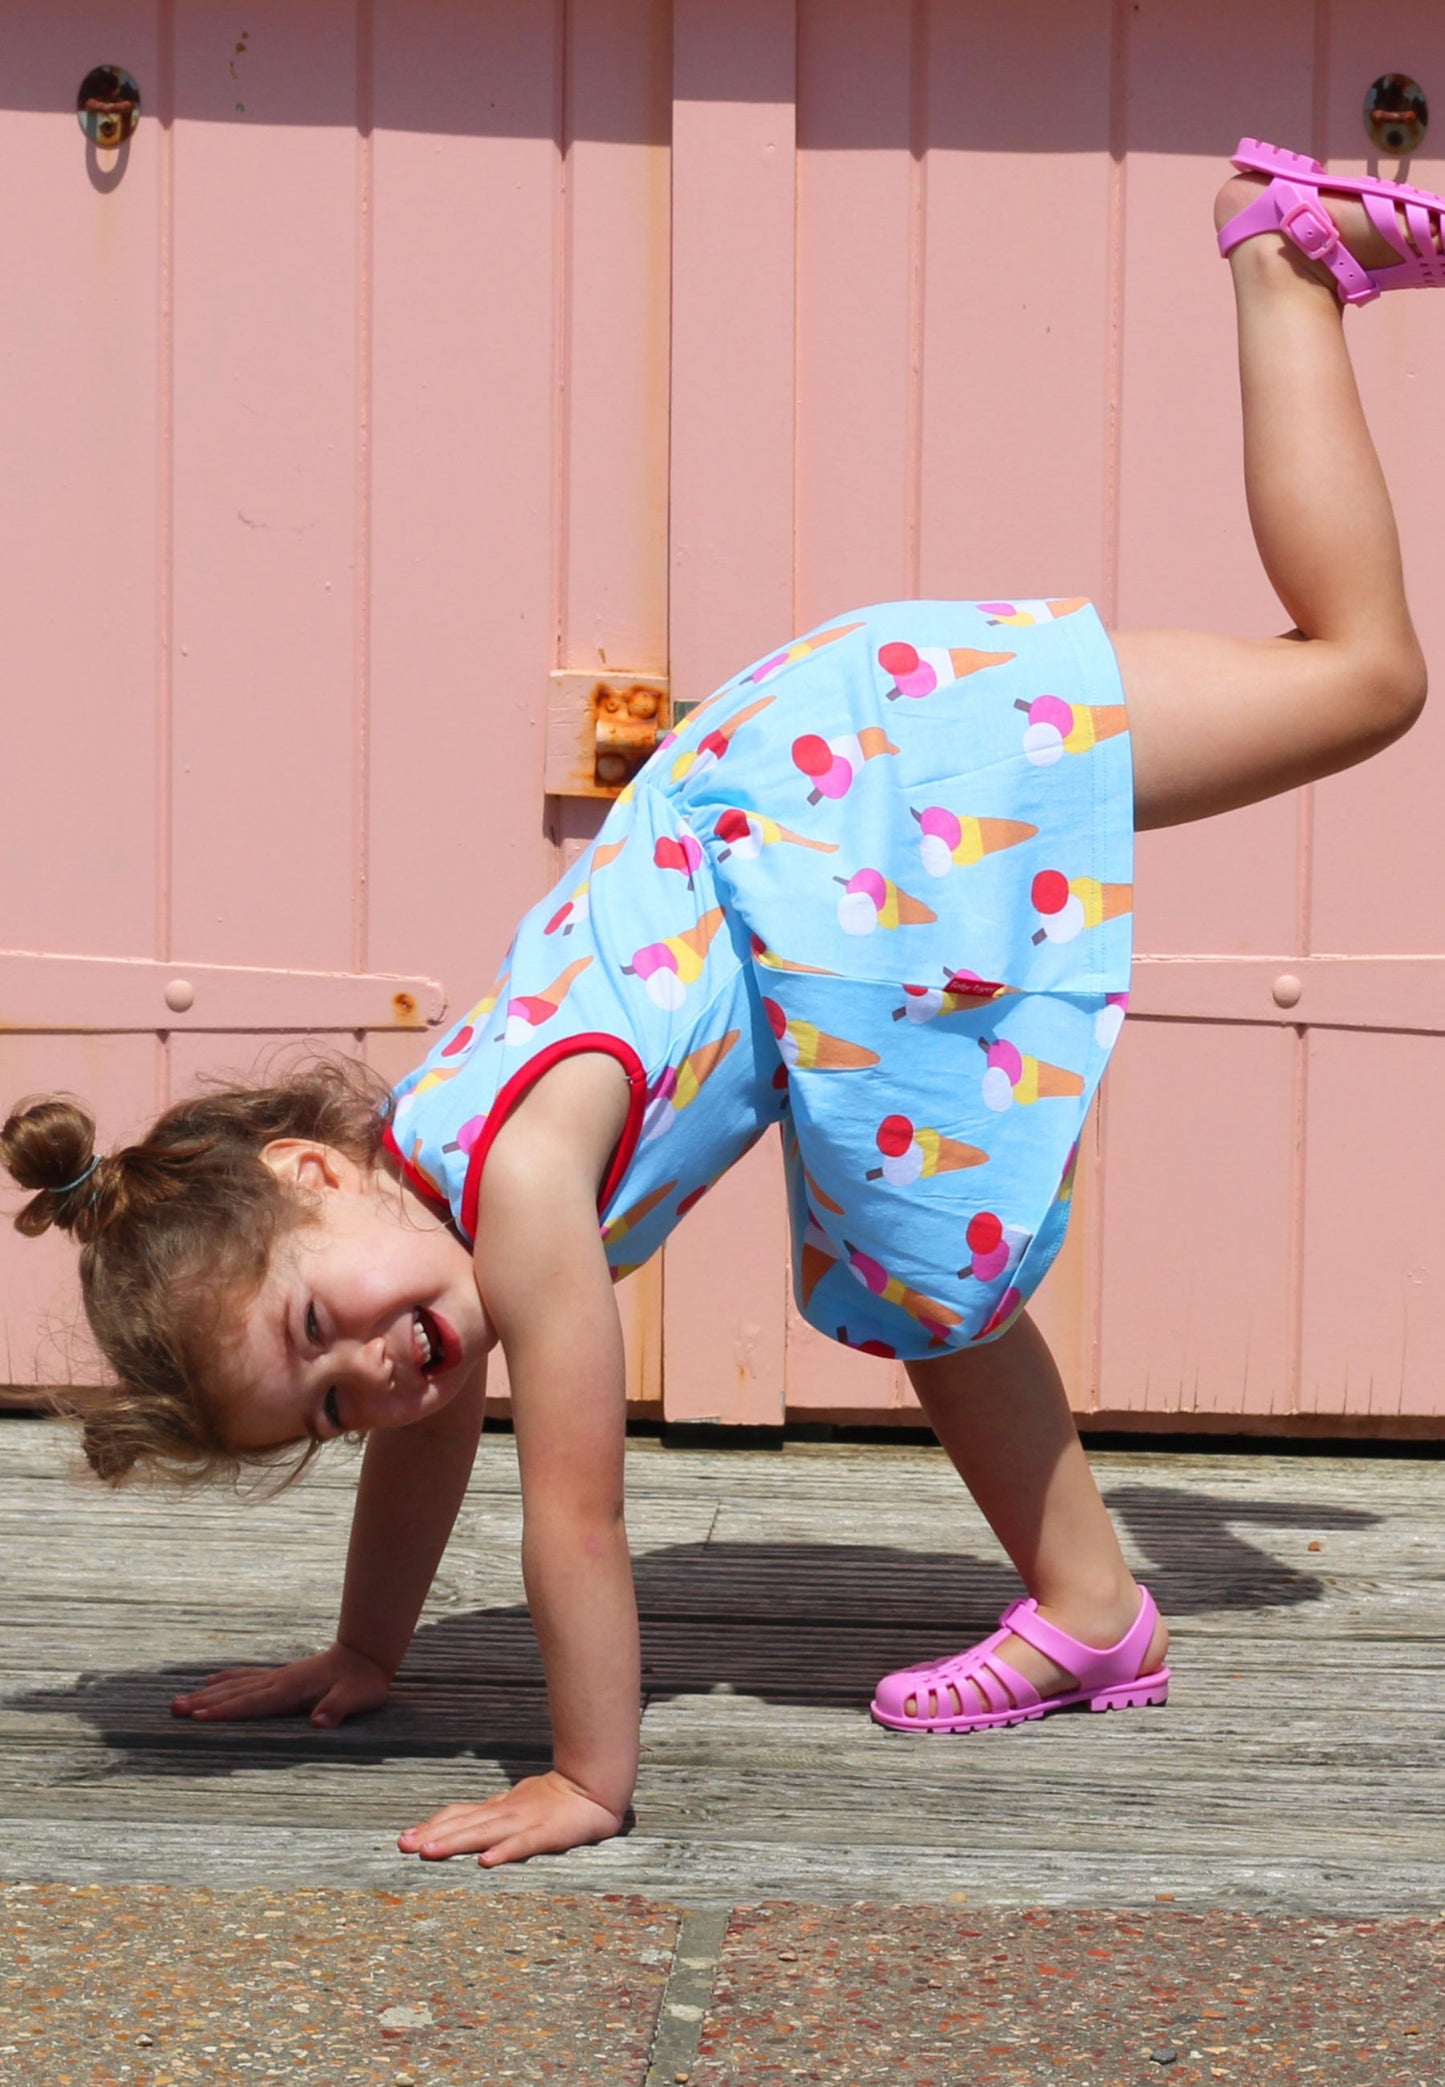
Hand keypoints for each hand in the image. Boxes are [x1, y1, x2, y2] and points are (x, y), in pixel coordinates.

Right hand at [170, 1641, 391, 1727]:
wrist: (367, 1654)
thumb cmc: (363, 1682)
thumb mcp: (357, 1698)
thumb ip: (336, 1709)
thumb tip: (318, 1722)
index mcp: (292, 1689)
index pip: (254, 1703)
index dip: (226, 1711)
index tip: (198, 1717)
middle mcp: (279, 1680)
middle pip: (236, 1692)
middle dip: (204, 1702)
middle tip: (174, 1709)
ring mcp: (278, 1675)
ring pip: (236, 1684)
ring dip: (208, 1692)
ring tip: (180, 1699)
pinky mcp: (281, 1675)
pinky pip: (247, 1676)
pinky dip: (227, 1678)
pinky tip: (211, 1680)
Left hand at [397, 1770, 626, 1867]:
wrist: (593, 1787)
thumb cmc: (553, 1798)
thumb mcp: (516, 1803)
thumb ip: (491, 1814)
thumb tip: (460, 1820)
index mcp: (498, 1808)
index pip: (460, 1815)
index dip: (433, 1825)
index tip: (405, 1838)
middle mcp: (505, 1813)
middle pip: (464, 1824)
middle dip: (432, 1835)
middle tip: (403, 1845)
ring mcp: (525, 1822)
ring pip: (485, 1833)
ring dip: (455, 1842)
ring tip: (429, 1852)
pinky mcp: (547, 1834)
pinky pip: (522, 1844)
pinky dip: (503, 1852)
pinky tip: (486, 1862)